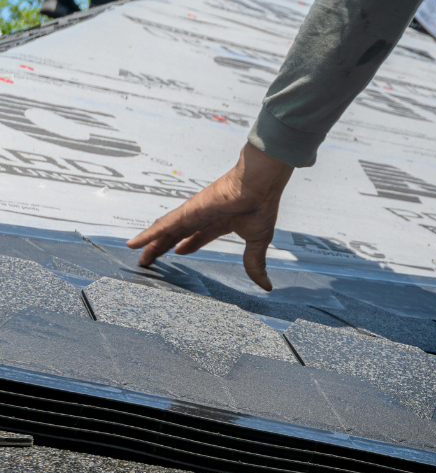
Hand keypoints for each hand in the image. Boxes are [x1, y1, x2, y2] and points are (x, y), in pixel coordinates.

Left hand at [127, 143, 293, 290]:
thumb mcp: (257, 242)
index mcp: (220, 222)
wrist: (259, 186)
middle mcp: (203, 217)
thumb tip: (266, 286)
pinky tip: (134, 243)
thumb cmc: (260, 206)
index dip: (188, 245)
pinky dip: (148, 235)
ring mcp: (192, 214)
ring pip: (166, 231)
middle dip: (164, 247)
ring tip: (138, 254)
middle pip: (177, 234)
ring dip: (151, 243)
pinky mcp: (186, 212)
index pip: (199, 236)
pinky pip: (162, 226)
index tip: (179, 252)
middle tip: (152, 258)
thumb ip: (256, 263)